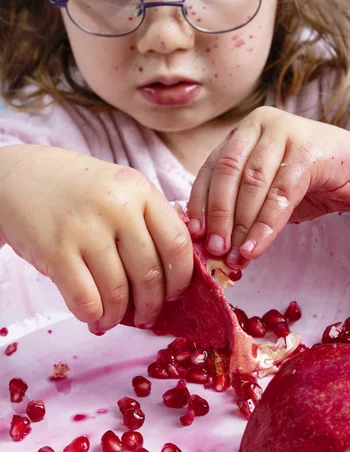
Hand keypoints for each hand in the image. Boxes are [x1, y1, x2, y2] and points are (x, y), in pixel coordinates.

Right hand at [0, 145, 192, 330]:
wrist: (23, 175)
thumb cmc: (78, 187)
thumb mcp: (121, 188)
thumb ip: (148, 218)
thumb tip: (176, 267)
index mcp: (139, 189)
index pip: (177, 242)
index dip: (182, 276)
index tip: (175, 291)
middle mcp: (117, 207)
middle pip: (150, 272)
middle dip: (152, 304)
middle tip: (147, 315)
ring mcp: (85, 229)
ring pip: (118, 291)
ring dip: (120, 315)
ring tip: (115, 318)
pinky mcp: (56, 251)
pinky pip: (86, 299)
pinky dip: (93, 316)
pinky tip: (93, 315)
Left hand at [187, 107, 349, 266]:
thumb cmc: (311, 180)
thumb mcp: (267, 188)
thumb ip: (240, 201)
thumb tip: (209, 238)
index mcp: (244, 131)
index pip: (212, 168)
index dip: (200, 203)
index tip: (195, 235)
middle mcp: (260, 124)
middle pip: (228, 173)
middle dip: (219, 216)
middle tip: (215, 250)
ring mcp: (285, 131)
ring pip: (252, 184)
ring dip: (241, 225)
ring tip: (237, 255)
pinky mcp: (309, 150)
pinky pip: (280, 194)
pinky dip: (266, 225)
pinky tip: (256, 247)